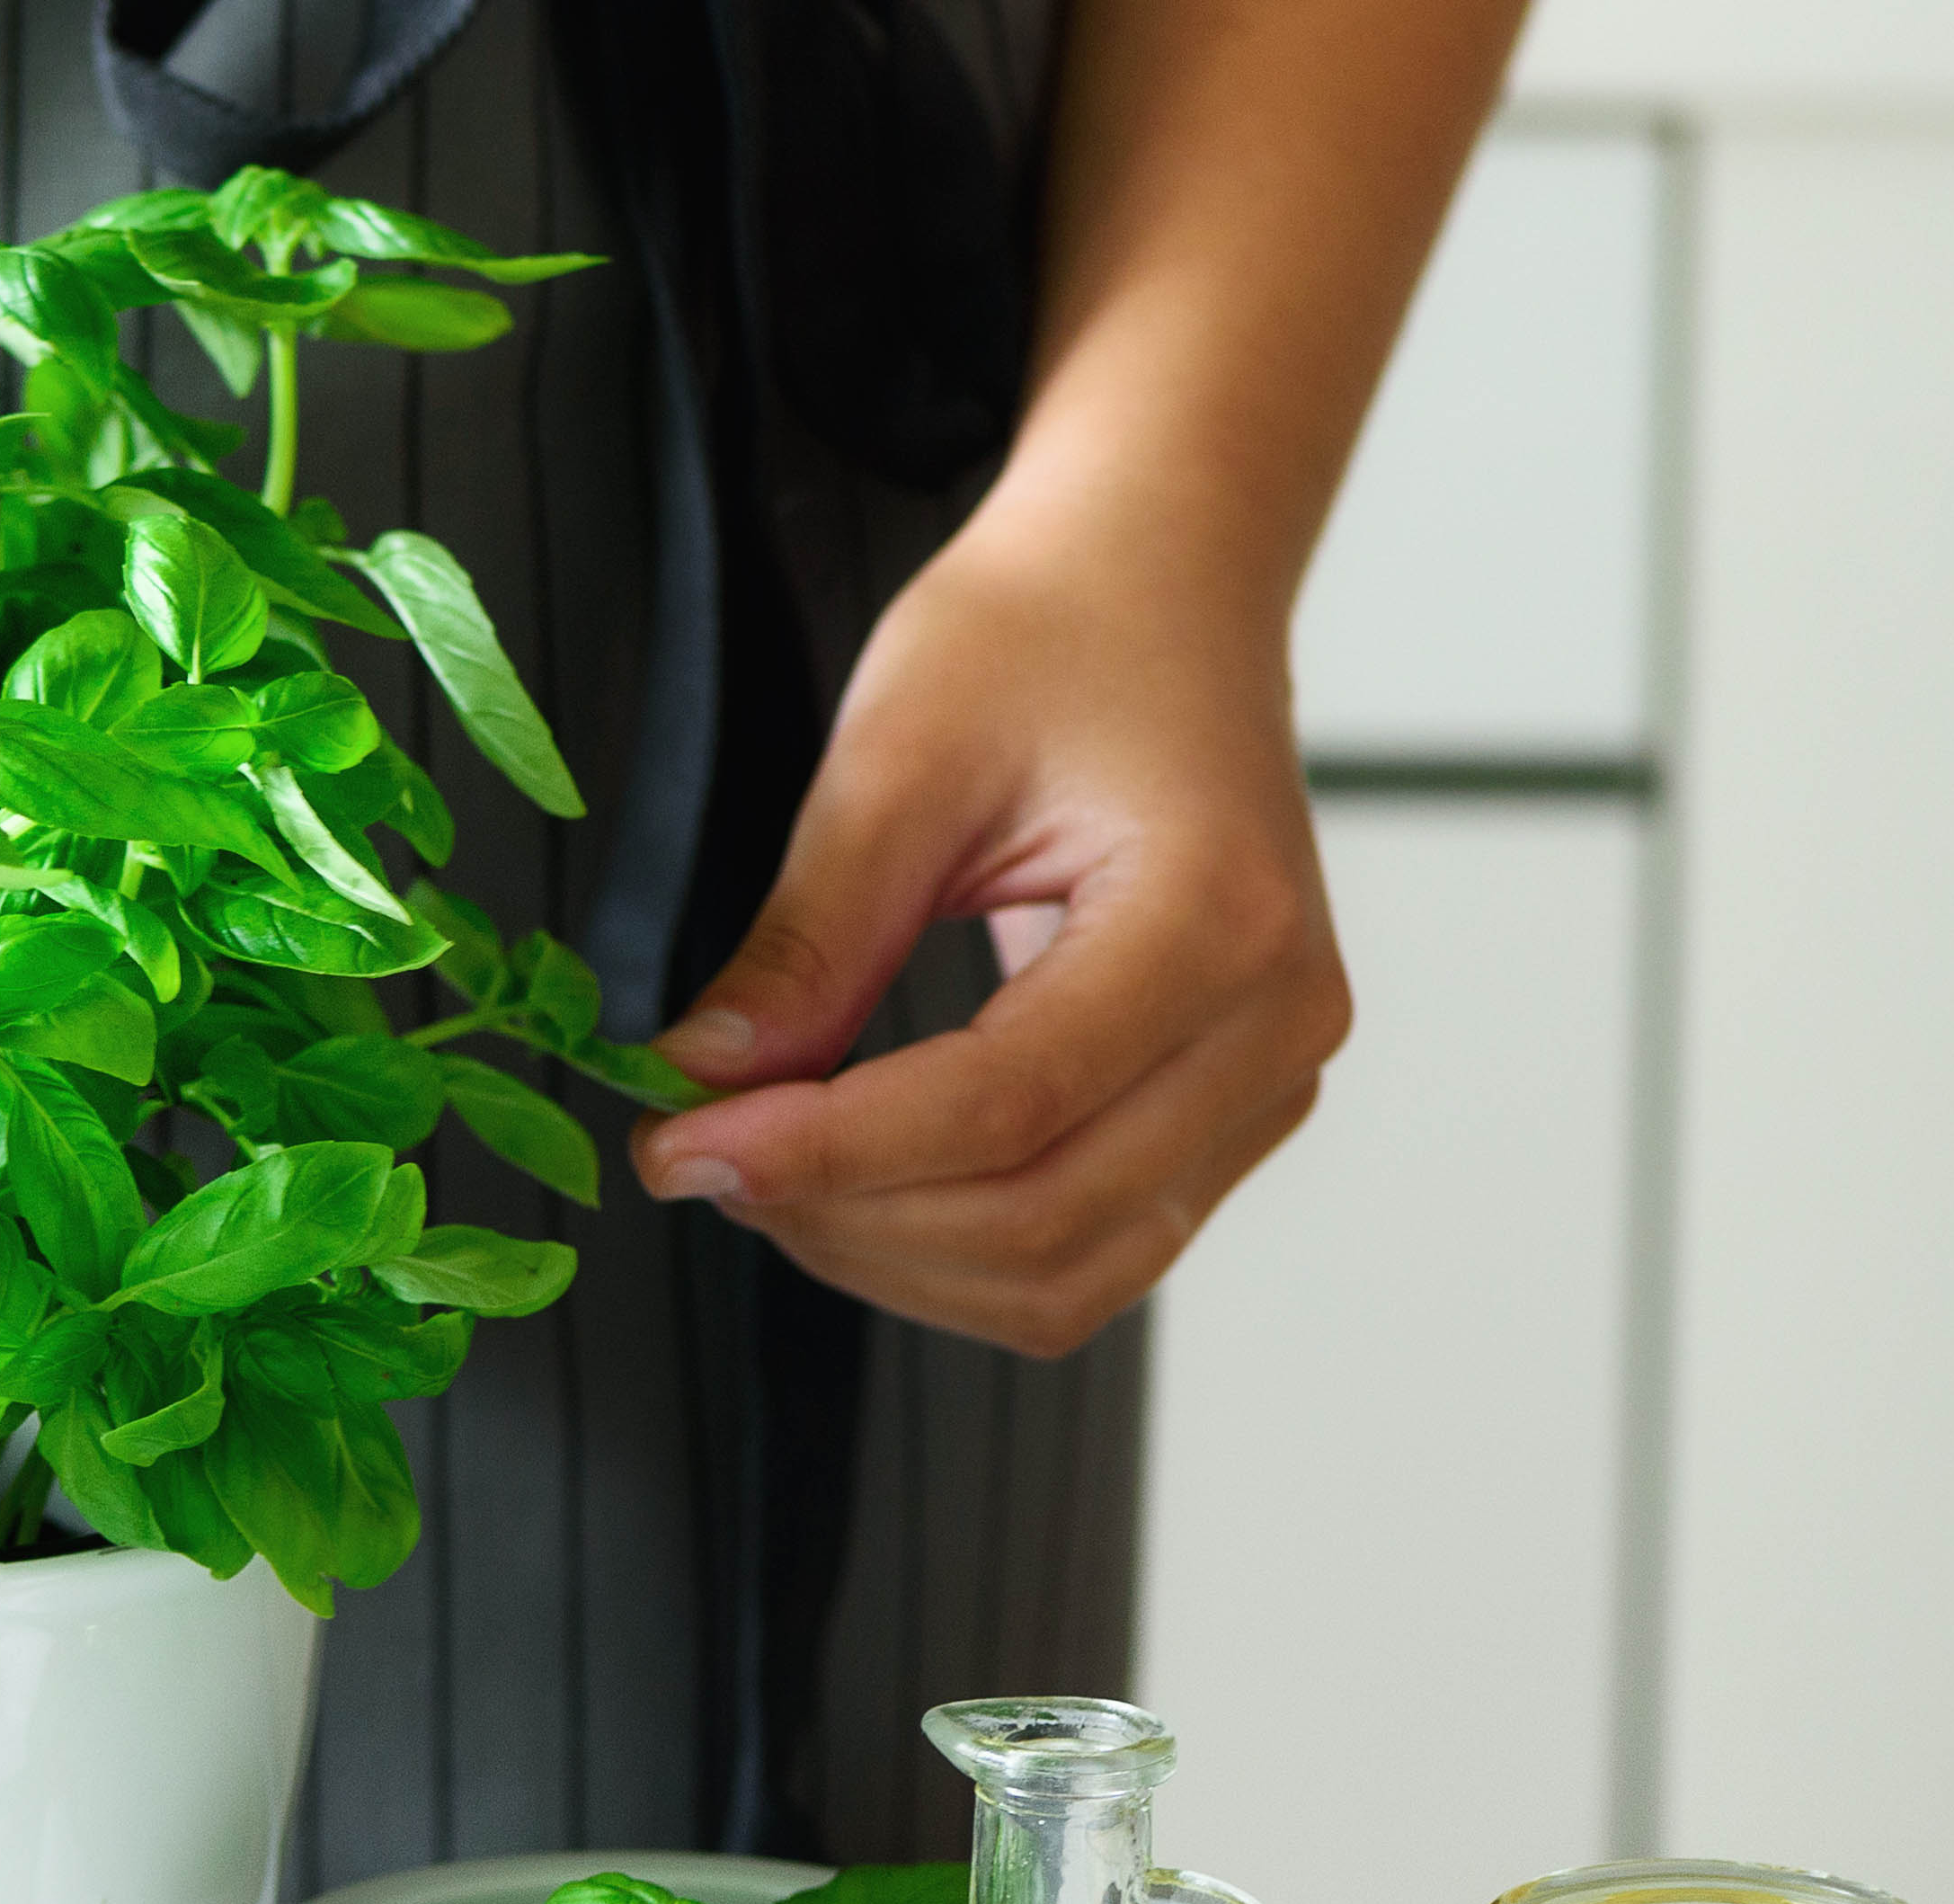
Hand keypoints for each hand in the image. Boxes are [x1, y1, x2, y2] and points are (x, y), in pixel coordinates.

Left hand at [624, 528, 1349, 1359]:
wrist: (1161, 582)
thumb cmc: (1051, 630)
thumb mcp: (898, 756)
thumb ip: (809, 942)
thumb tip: (703, 1083)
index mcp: (1218, 918)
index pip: (1004, 1106)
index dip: (823, 1152)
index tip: (678, 1144)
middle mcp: (1275, 1023)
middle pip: (1041, 1218)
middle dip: (843, 1215)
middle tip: (698, 1154)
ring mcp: (1267, 1080)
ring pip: (1068, 1272)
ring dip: (892, 1256)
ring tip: (767, 1167)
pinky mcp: (1231, 1113)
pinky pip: (1093, 1250)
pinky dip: (956, 1250)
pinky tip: (856, 1180)